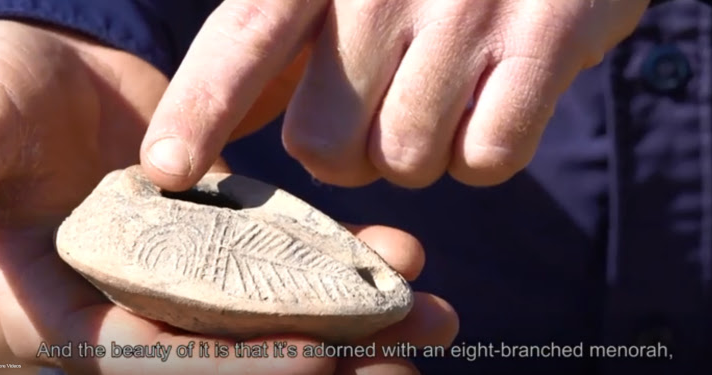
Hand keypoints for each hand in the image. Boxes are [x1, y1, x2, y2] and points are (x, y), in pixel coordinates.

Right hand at [0, 20, 456, 373]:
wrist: (45, 71)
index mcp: (69, 311)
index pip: (157, 361)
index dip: (239, 367)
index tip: (320, 361)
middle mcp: (135, 307)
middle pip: (236, 355)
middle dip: (322, 360)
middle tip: (403, 360)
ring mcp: (187, 274)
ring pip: (277, 310)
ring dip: (354, 319)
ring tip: (430, 316)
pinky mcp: (224, 236)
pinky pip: (288, 258)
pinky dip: (342, 260)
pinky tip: (399, 255)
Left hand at [141, 0, 648, 189]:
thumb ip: (287, 38)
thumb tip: (218, 124)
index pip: (240, 43)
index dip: (197, 111)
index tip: (166, 172)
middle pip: (326, 145)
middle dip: (351, 156)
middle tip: (382, 115)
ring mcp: (466, 8)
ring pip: (407, 162)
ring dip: (423, 151)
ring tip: (447, 93)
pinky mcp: (545, 37)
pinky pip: (487, 157)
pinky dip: (486, 153)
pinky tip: (496, 102)